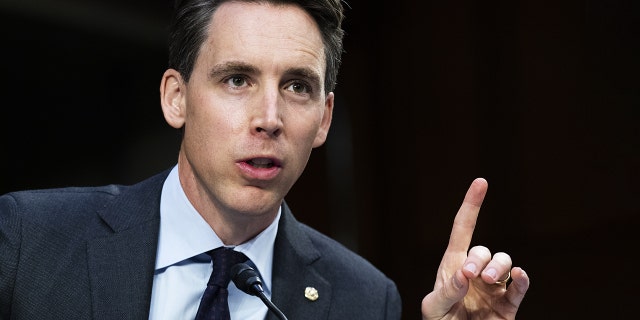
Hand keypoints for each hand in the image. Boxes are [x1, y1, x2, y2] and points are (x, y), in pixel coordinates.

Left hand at [421, 178, 529, 318]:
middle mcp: (476, 273)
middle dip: (478, 259)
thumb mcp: (433, 309)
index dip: (472, 205)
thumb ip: (446, 292)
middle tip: (470, 276)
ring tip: (488, 281)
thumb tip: (465, 275)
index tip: (481, 182)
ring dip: (498, 266)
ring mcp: (494, 288)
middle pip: (483, 250)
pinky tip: (519, 275)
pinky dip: (522, 280)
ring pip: (504, 263)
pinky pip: (519, 288)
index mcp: (454, 266)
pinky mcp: (508, 306)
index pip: (463, 229)